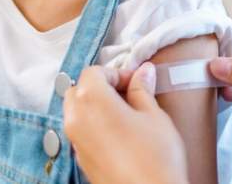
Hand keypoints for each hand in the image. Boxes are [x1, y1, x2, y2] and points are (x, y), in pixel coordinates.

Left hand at [63, 63, 188, 183]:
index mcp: (91, 100)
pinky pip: (82, 132)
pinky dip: (95, 125)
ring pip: (77, 111)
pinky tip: (121, 134)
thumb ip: (143, 89)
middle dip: (102, 87)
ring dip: (97, 106)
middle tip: (130, 94)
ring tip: (128, 114)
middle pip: (80, 90)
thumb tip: (143, 71)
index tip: (137, 81)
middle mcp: (75, 119)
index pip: (94, 72)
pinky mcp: (81, 160)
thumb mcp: (154, 115)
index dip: (117, 72)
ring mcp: (75, 142)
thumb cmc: (155, 157)